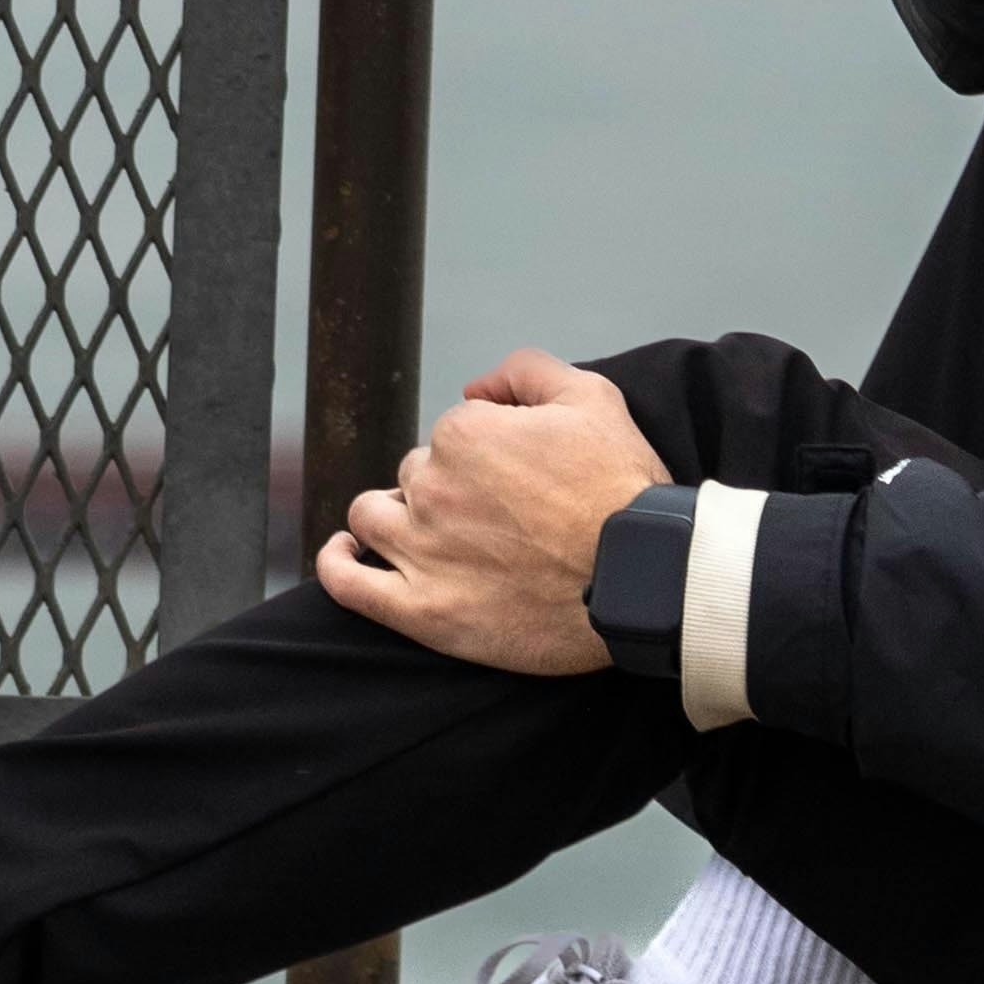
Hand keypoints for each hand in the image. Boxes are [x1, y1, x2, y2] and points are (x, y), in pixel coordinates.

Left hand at [314, 348, 663, 674]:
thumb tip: (476, 387)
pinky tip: (346, 553)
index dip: (486, 455)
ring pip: (373, 517)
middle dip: (447, 489)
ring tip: (428, 533)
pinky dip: (339, 564)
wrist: (644, 580)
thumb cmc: (622, 489)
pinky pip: (350, 584)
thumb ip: (524, 371)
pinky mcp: (424, 612)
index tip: (519, 481)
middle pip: (414, 476)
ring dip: (393, 517)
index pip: (450, 434)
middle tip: (497, 518)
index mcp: (465, 433)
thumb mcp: (591, 396)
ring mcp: (422, 551)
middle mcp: (432, 487)